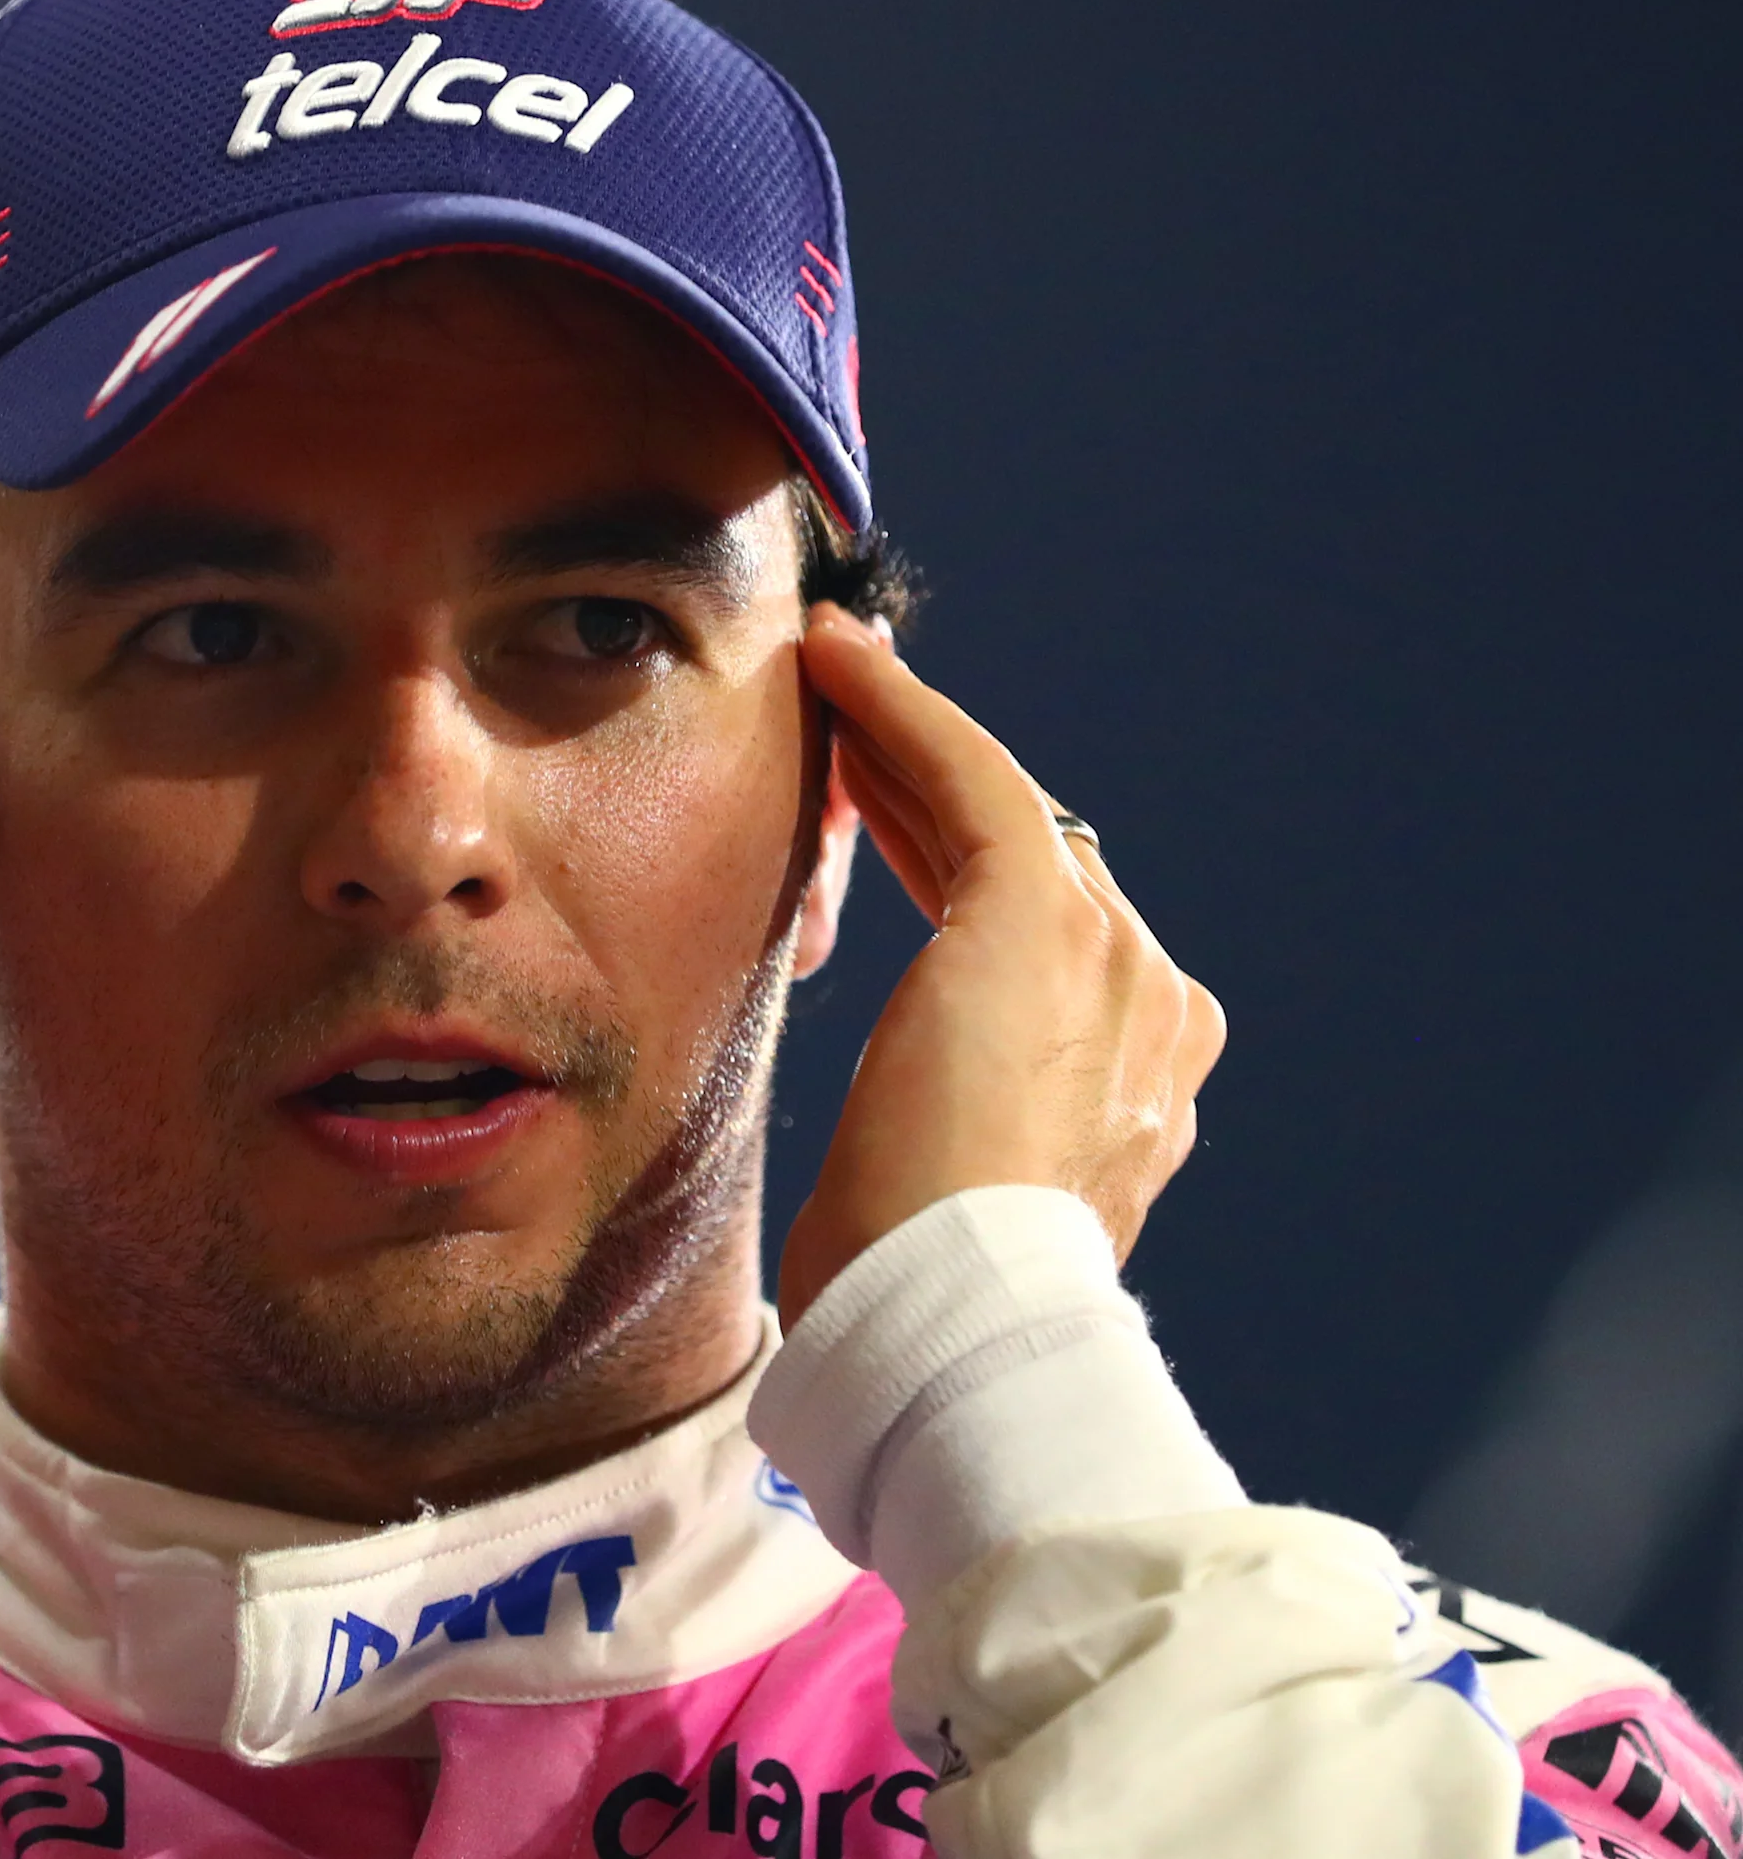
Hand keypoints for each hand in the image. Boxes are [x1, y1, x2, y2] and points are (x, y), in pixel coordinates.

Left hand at [778, 605, 1225, 1323]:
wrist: (956, 1324)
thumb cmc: (920, 1298)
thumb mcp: (944, 1201)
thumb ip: (956, 1134)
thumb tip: (905, 1133)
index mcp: (1142, 1085)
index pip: (1044, 937)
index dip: (951, 858)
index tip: (879, 806)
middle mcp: (1157, 1013)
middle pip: (1031, 862)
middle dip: (930, 785)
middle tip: (853, 719)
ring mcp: (1117, 964)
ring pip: (997, 812)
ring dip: (909, 737)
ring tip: (832, 676)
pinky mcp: (1043, 921)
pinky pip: (967, 779)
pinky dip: (902, 714)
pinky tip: (840, 664)